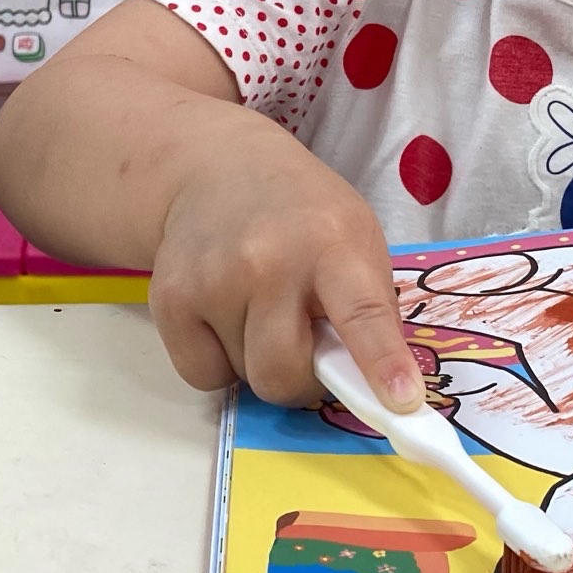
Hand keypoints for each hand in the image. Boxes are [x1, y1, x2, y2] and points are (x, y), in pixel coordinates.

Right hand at [147, 122, 424, 414]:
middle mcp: (269, 262)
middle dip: (300, 378)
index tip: (402, 404)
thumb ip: (368, 308)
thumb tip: (374, 388)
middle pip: (284, 374)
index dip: (382, 363)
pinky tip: (224, 315)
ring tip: (259, 310)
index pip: (362, 313)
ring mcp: (213, 280)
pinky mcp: (169, 300)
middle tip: (304, 345)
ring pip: (244, 378)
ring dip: (257, 361)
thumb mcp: (356, 238)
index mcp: (333, 245)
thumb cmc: (304, 216)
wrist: (218, 168)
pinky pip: (202, 376)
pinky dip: (218, 362)